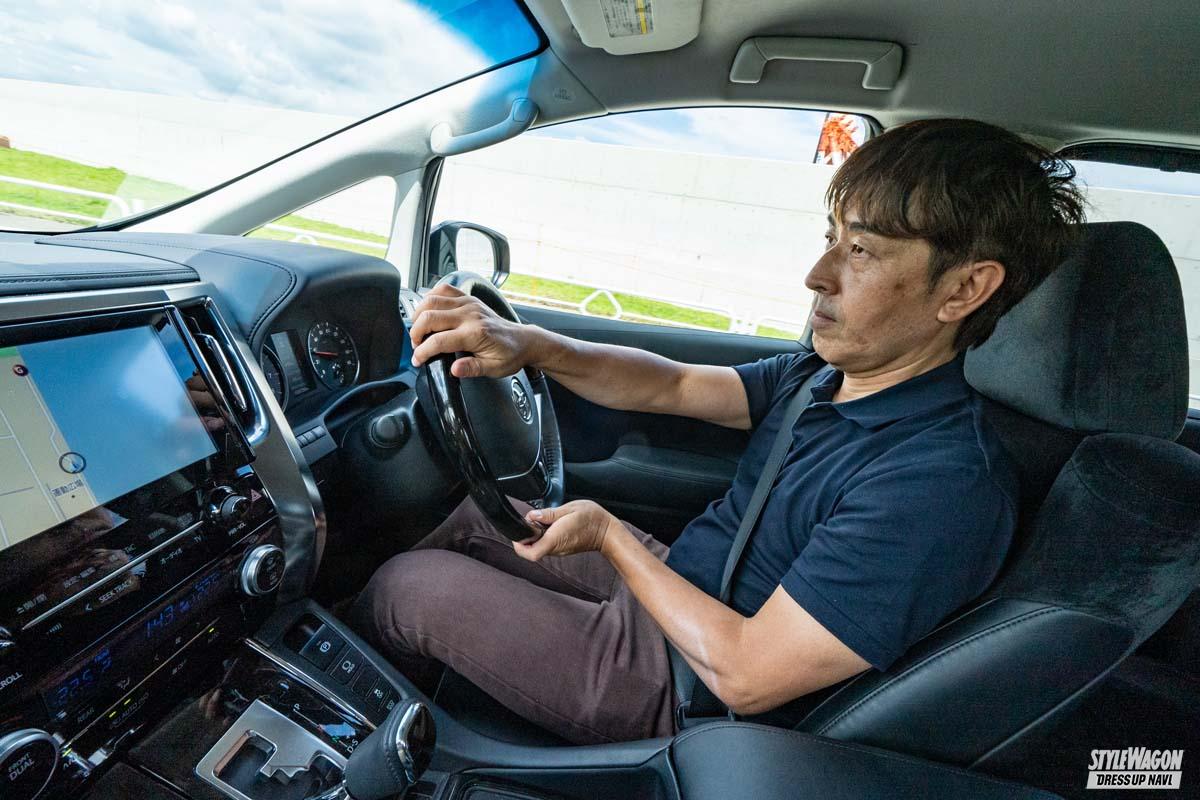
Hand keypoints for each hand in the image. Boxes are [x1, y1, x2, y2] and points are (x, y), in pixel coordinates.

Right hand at [409, 284, 536, 377]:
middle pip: (429, 316)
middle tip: (417, 346)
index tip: (418, 360)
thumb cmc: (509, 355)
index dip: (422, 352)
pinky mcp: (469, 298)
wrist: (523, 341)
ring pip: (432, 299)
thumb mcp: (493, 369)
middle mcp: (470, 315)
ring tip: (419, 329)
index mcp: (475, 334)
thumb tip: (454, 369)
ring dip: (419, 314)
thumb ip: (472, 369)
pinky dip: (430, 297)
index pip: (438, 341)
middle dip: (415, 332)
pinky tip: (428, 310)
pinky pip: (444, 289)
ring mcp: (469, 303)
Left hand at [513, 500, 623, 560]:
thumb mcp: (569, 508)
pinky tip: (549, 525)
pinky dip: (543, 536)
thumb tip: (532, 516)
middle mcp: (555, 548)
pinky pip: (546, 545)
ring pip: (538, 548)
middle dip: (525, 537)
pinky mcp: (562, 549)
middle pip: (531, 551)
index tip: (517, 532)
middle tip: (530, 521)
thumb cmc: (592, 518)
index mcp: (555, 539)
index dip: (519, 545)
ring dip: (534, 536)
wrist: (607, 531)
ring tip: (541, 521)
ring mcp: (559, 551)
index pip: (530, 553)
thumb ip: (548, 513)